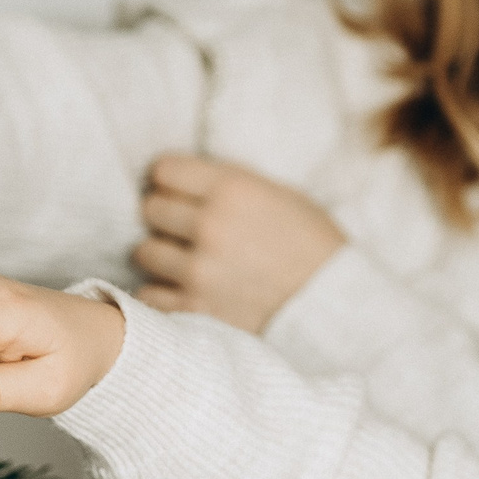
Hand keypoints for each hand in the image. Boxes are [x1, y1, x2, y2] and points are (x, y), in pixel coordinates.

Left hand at [134, 153, 344, 333]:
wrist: (334, 306)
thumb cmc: (314, 246)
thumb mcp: (281, 195)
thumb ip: (230, 185)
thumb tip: (184, 181)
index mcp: (232, 189)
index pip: (164, 170)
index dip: (171, 180)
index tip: (181, 192)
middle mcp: (210, 225)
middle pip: (150, 208)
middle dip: (165, 216)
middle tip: (184, 229)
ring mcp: (199, 270)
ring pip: (144, 252)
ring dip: (161, 256)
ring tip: (185, 262)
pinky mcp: (196, 309)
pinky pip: (150, 296)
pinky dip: (162, 294)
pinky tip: (182, 291)